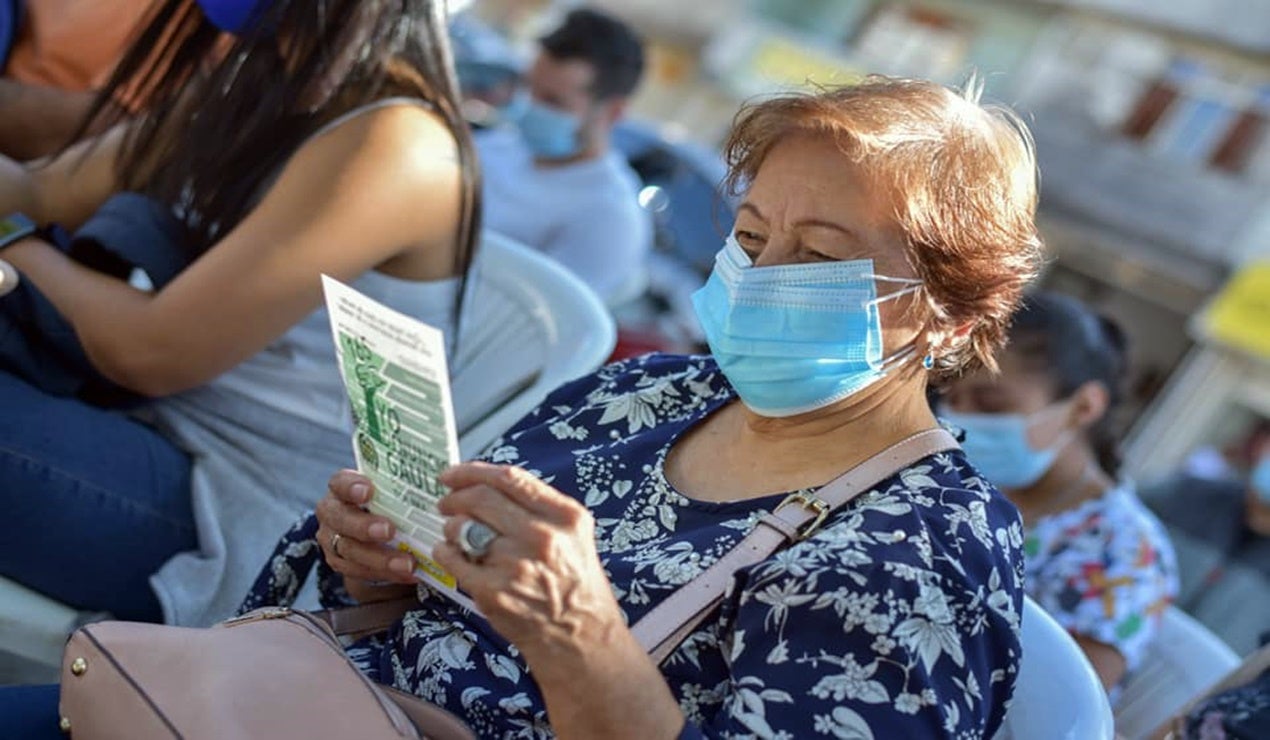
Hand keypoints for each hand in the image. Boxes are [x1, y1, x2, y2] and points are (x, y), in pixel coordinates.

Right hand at [316, 469, 417, 586]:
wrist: (372, 528)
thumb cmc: (387, 500)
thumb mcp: (390, 489)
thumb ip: (403, 486)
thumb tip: (441, 484)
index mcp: (341, 487)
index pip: (339, 482)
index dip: (351, 486)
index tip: (368, 491)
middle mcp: (331, 512)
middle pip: (341, 519)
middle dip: (365, 526)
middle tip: (389, 531)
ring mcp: (331, 539)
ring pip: (349, 550)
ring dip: (380, 558)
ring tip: (408, 563)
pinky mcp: (339, 562)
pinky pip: (358, 571)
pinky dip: (385, 574)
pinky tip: (408, 575)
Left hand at [432, 462, 626, 660]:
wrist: (580, 637)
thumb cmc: (574, 583)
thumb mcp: (573, 535)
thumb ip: (537, 508)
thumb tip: (486, 485)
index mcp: (565, 516)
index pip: (510, 478)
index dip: (473, 471)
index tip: (452, 474)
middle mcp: (543, 536)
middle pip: (481, 498)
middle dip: (454, 497)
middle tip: (446, 503)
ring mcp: (516, 565)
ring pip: (462, 528)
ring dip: (450, 527)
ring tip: (456, 536)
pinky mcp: (494, 592)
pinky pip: (454, 560)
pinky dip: (445, 552)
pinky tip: (450, 553)